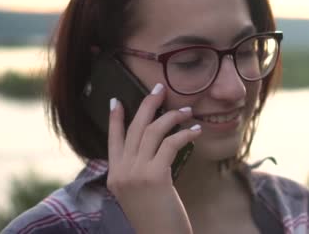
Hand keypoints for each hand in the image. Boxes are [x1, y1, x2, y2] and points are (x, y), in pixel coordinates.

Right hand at [106, 83, 200, 233]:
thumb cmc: (157, 220)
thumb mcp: (141, 195)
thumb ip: (141, 173)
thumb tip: (156, 152)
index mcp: (115, 176)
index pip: (112, 140)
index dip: (115, 119)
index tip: (116, 100)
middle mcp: (121, 172)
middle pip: (134, 128)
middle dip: (148, 104)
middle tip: (160, 88)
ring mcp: (135, 173)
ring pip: (152, 131)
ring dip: (172, 116)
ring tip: (187, 111)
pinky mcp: (154, 176)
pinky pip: (170, 144)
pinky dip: (185, 134)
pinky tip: (196, 131)